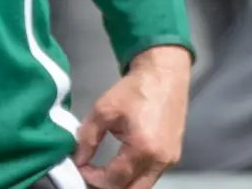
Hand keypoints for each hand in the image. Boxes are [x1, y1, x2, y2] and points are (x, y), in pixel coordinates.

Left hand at [72, 45, 189, 187]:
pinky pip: (151, 176)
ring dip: (122, 183)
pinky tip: (121, 165)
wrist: (165, 74)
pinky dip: (134, 175)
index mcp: (143, 148)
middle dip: (108, 187)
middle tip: (91, 175)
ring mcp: (170, 160)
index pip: (114, 180)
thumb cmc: (136, 88)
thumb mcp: (104, 109)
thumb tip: (78, 159)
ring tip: (104, 171)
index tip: (81, 167)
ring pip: (142, 186)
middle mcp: (160, 160)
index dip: (93, 178)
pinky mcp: (173, 155)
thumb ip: (88, 137)